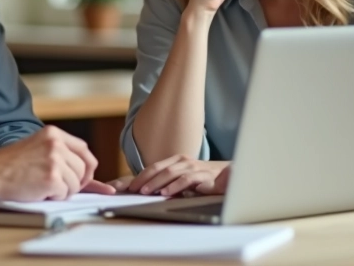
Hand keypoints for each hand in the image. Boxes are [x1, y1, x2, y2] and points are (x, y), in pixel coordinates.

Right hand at [0, 126, 100, 200]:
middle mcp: (56, 144)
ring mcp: (54, 160)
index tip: (83, 176)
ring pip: (76, 183)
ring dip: (63, 191)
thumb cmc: (10, 164)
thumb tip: (91, 173)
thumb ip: (61, 153)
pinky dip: (55, 197)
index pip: (84, 149)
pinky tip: (40, 192)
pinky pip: (65, 193)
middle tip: (59, 186)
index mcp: (53, 133)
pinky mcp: (52, 178)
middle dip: (75, 181)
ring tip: (43, 187)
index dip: (86, 166)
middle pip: (83, 168)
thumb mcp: (37, 147)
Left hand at [107, 155, 230, 196]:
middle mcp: (181, 161)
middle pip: (157, 168)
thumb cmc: (201, 178)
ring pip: (169, 173)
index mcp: (174, 161)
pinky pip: (186, 179)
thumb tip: (144, 191)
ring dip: (156, 182)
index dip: (138, 176)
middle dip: (142, 179)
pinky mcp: (201, 175)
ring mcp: (191, 166)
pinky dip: (174, 186)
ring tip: (145, 192)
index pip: (152, 167)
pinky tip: (166, 193)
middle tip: (132, 190)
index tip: (126, 186)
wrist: (227, 175)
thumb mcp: (182, 179)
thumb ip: (167, 182)